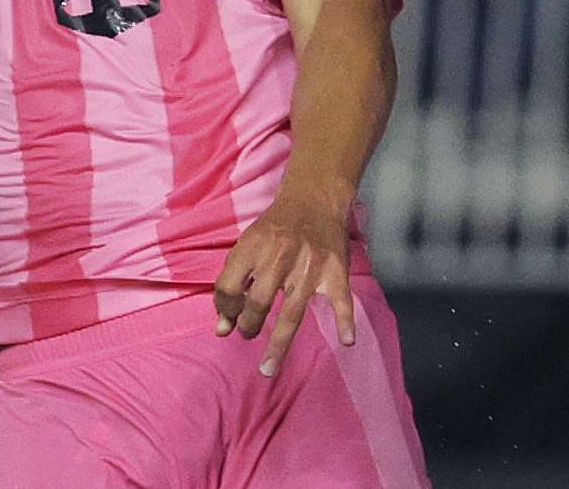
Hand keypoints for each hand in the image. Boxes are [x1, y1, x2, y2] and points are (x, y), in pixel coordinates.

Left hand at [211, 193, 355, 377]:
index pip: (229, 288)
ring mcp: (310, 266)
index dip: (224, 308)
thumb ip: (233, 284)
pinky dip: (346, 322)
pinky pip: (341, 301)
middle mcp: (280, 257)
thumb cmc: (275, 228)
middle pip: (258, 304)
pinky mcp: (335, 271)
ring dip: (278, 345)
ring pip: (292, 313)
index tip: (228, 316)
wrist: (314, 200)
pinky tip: (347, 341)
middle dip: (248, 326)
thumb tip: (221, 328)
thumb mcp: (247, 246)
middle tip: (248, 332)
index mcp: (253, 247)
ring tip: (267, 367)